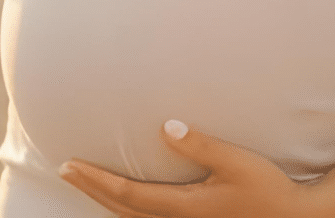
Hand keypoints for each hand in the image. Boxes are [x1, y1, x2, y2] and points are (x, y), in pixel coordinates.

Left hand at [59, 119, 320, 216]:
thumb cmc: (270, 190)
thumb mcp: (236, 162)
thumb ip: (200, 144)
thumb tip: (165, 126)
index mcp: (184, 206)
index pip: (126, 193)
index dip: (95, 180)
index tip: (68, 164)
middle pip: (122, 208)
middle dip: (91, 189)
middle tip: (64, 169)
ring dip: (106, 201)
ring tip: (85, 181)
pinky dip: (128, 211)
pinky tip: (123, 200)